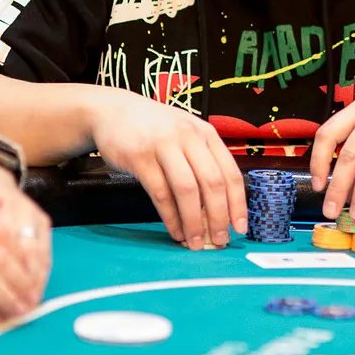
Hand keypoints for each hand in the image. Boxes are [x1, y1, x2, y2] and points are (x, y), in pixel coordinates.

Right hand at [87, 89, 246, 249]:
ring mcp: (163, 145)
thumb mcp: (186, 135)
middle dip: (218, 217)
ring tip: (196, 242)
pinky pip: (160, 193)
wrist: (114, 111)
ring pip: (187, 190)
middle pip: (212, 183)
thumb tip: (218, 208)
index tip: (240, 227)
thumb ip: (202, 163)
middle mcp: (188, 137)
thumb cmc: (155, 129)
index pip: (230, 172)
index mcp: (206, 133)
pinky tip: (175, 231)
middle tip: (220, 240)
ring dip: (194, 221)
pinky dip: (170, 217)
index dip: (238, 203)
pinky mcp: (139, 157)